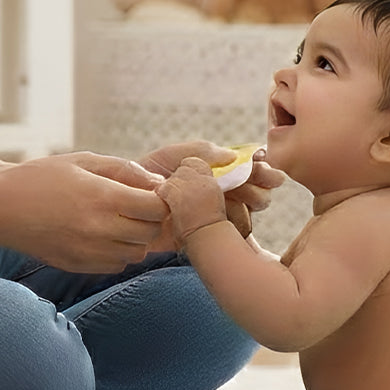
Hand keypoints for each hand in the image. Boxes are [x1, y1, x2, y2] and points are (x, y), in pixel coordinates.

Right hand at [0, 152, 166, 273]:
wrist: (1, 207)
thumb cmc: (43, 177)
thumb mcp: (84, 161)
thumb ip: (124, 169)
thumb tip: (158, 184)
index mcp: (102, 196)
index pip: (155, 208)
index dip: (159, 200)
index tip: (149, 193)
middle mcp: (98, 228)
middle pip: (150, 233)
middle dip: (150, 220)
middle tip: (137, 207)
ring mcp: (88, 251)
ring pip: (137, 253)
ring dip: (136, 238)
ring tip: (119, 221)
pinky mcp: (78, 266)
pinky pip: (116, 266)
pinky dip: (119, 253)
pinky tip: (104, 236)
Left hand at [140, 141, 283, 237]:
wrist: (124, 204)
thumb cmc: (145, 176)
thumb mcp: (170, 156)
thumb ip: (200, 151)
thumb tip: (232, 155)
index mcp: (214, 172)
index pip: (246, 169)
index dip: (260, 168)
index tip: (265, 168)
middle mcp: (219, 195)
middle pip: (254, 191)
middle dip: (261, 186)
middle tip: (264, 186)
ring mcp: (215, 218)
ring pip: (247, 213)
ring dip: (251, 204)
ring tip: (248, 199)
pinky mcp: (206, 238)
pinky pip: (230, 235)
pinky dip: (236, 225)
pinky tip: (232, 218)